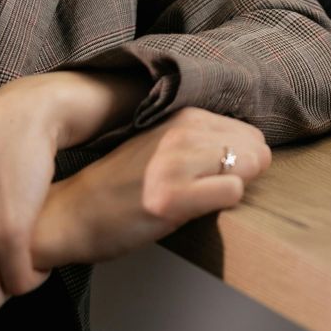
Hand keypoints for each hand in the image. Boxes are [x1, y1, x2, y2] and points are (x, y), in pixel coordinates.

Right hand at [30, 107, 269, 267]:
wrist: (72, 214)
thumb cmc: (122, 186)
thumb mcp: (163, 146)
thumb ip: (203, 141)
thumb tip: (257, 152)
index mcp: (183, 116)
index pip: (249, 132)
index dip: (242, 159)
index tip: (215, 175)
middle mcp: (181, 132)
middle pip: (255, 148)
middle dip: (245, 173)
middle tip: (209, 190)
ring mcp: (175, 163)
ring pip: (248, 166)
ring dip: (232, 188)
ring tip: (197, 199)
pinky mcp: (171, 197)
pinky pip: (232, 192)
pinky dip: (223, 205)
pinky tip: (193, 210)